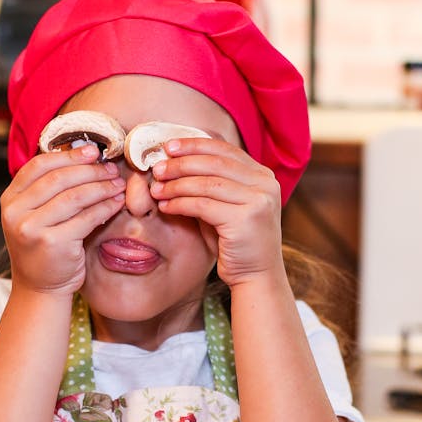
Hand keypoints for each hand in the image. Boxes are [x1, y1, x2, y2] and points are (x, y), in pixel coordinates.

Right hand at [0, 143, 125, 294]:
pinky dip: (105, 207)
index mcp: (10, 199)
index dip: (68, 155)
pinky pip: (86, 218)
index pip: (38, 165)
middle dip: (90, 170)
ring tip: (118, 184)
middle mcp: (15, 212)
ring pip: (75, 196)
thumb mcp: (35, 215)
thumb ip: (50, 189)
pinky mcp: (52, 243)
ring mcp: (32, 228)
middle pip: (59, 178)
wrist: (40, 287)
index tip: (92, 150)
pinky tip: (116, 203)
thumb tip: (83, 155)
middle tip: (111, 168)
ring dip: (101, 187)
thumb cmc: (44, 247)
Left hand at [150, 138, 283, 286]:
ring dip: (176, 185)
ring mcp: (258, 201)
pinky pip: (203, 205)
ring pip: (207, 183)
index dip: (195, 145)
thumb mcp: (224, 206)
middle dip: (181, 164)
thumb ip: (208, 184)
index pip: (225, 150)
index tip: (169, 146)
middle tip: (157, 168)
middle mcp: (265, 184)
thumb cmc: (234, 242)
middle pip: (215, 163)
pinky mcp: (245, 220)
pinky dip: (180, 203)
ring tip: (156, 189)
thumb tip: (173, 162)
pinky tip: (166, 206)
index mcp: (263, 176)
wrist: (256, 276)